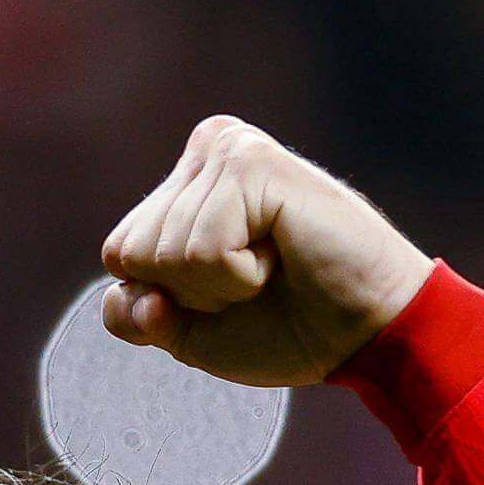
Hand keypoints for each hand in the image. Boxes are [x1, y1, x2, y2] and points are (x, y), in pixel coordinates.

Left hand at [100, 116, 433, 388]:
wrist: (365, 334)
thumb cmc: (288, 328)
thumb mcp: (191, 334)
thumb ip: (136, 316)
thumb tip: (127, 298)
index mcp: (184, 181)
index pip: (118, 254)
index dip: (167, 299)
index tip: (232, 290)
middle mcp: (203, 151)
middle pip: (131, 251)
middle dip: (190, 291)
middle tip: (256, 279)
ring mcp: (227, 150)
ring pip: (165, 252)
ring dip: (221, 285)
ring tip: (273, 265)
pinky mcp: (252, 162)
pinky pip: (202, 249)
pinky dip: (240, 275)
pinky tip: (283, 252)